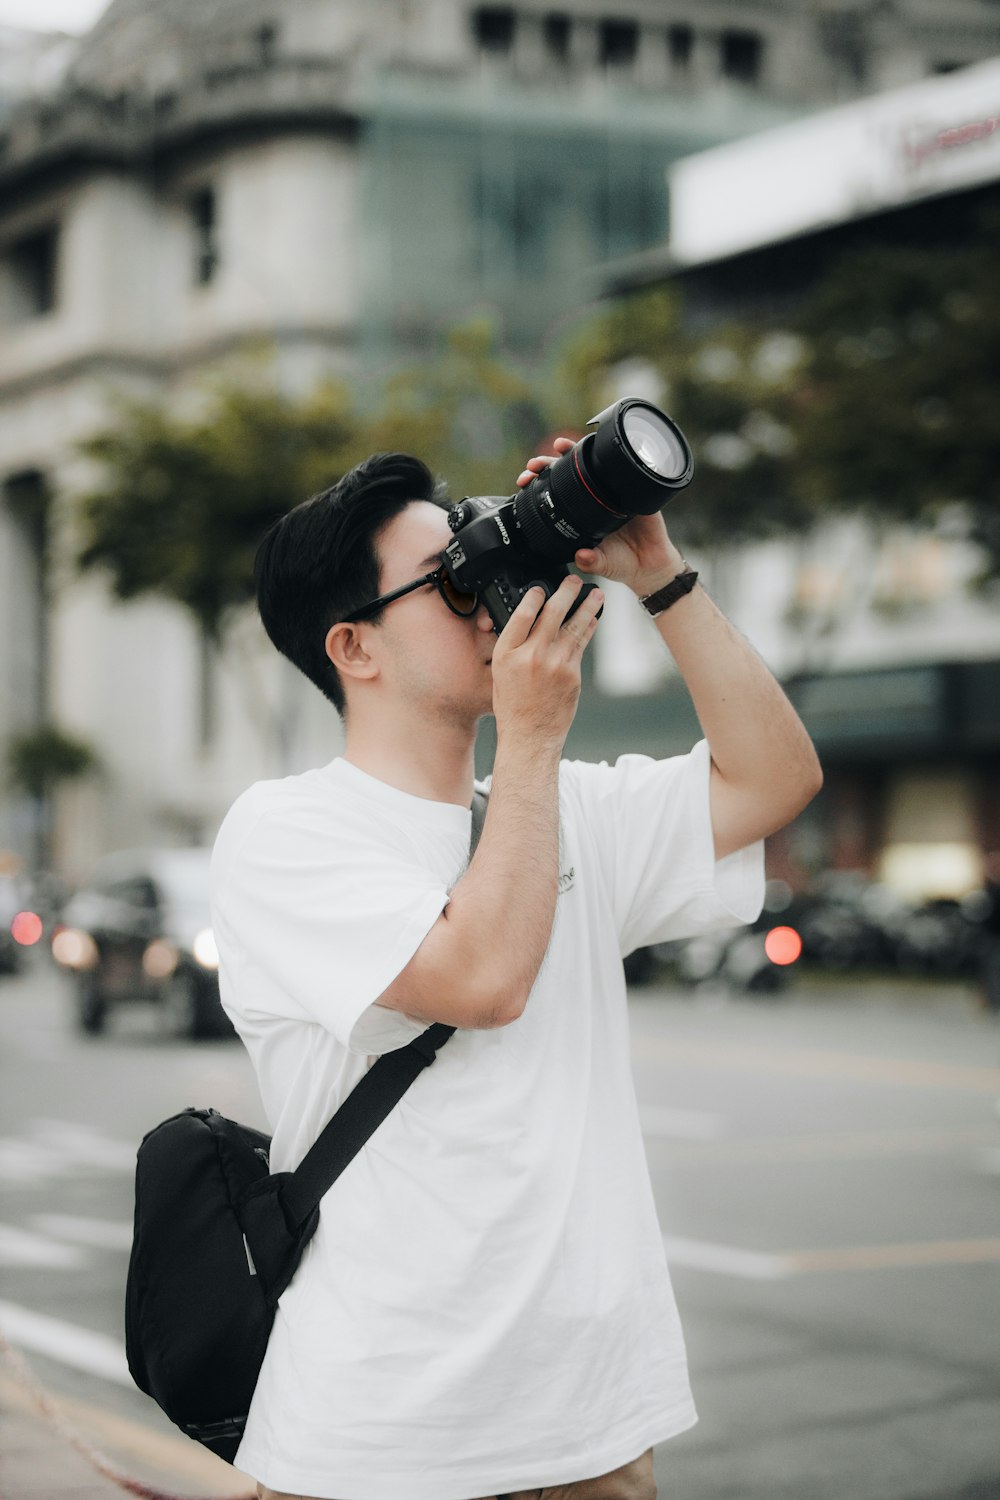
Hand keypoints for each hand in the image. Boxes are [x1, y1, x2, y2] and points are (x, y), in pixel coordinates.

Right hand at [491, 573, 603, 749]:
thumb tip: (530, 622)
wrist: (530, 736)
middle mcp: (531, 655)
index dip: (533, 595)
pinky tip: (593, 620)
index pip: (522, 614)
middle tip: (574, 579)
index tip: (541, 587)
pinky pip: (582, 645)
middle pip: (552, 613)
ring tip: (596, 593)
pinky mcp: (572, 674)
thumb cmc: (513, 706)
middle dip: (566, 592)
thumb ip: (514, 647)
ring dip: (587, 606)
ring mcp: (555, 664)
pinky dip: (588, 629)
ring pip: (574, 626)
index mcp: (507, 653)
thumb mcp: (500, 672)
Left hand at [516, 440, 685, 595]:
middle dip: (548, 463)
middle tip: (536, 464)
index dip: (539, 484)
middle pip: (566, 473)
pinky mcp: (633, 492)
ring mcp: (612, 493)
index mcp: (579, 514)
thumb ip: (591, 561)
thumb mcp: (603, 565)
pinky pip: (622, 472)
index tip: (525, 480)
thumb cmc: (622, 563)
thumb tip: (581, 556)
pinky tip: (601, 450)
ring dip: (574, 451)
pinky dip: (611, 460)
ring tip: (561, 445)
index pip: (554, 493)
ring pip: (590, 465)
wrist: (651, 565)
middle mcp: (593, 500)